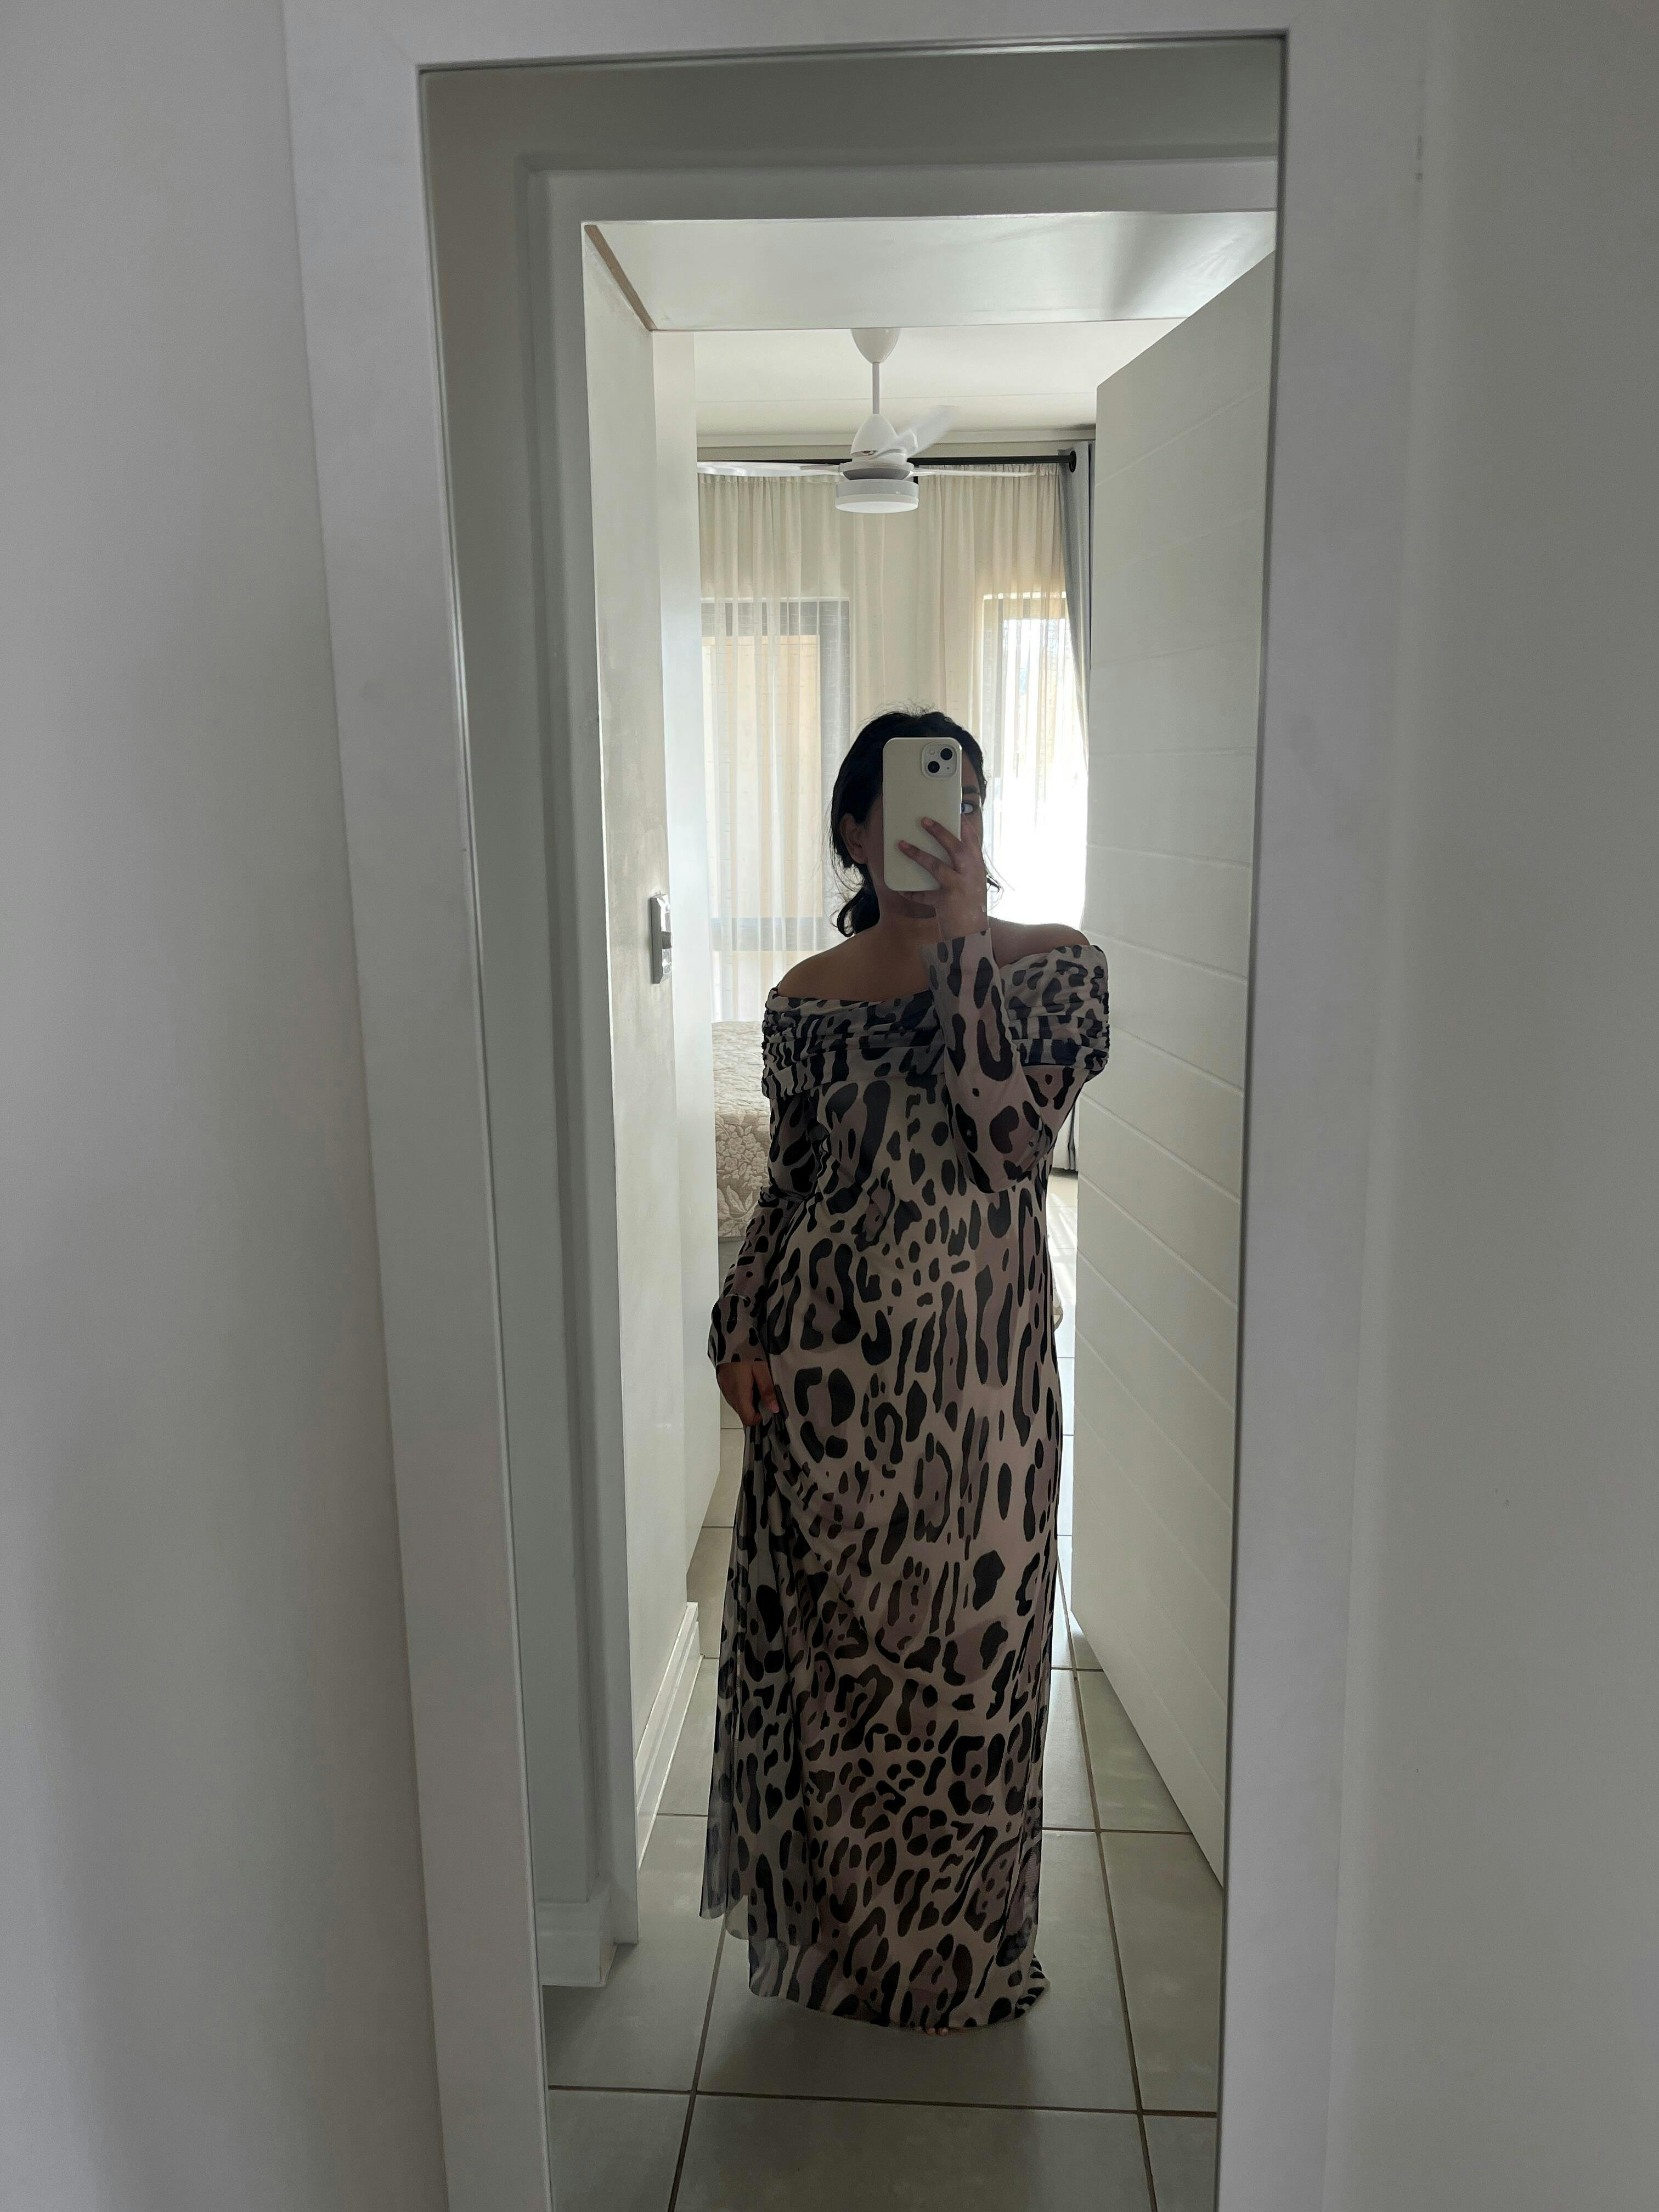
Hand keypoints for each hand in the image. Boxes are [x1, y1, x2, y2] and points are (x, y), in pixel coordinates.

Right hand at [716, 1356, 779, 1427]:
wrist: (728, 1335)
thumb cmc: (745, 1349)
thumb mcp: (761, 1368)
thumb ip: (767, 1389)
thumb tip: (774, 1408)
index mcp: (739, 1393)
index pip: (747, 1419)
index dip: (760, 1418)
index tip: (769, 1407)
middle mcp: (729, 1394)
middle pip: (743, 1413)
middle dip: (756, 1408)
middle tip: (766, 1393)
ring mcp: (724, 1388)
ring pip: (738, 1404)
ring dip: (749, 1401)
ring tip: (758, 1383)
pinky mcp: (722, 1382)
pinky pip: (733, 1395)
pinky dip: (742, 1393)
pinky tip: (749, 1379)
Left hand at [898, 815, 989, 941]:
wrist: (973, 934)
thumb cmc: (970, 906)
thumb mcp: (973, 883)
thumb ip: (964, 867)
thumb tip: (947, 849)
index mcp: (978, 867)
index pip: (973, 840)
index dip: (964, 825)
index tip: (954, 811)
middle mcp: (971, 875)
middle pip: (955, 847)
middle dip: (940, 832)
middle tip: (923, 820)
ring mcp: (959, 888)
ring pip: (936, 866)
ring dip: (917, 854)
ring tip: (901, 844)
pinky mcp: (946, 901)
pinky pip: (923, 894)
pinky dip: (912, 892)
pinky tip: (901, 888)